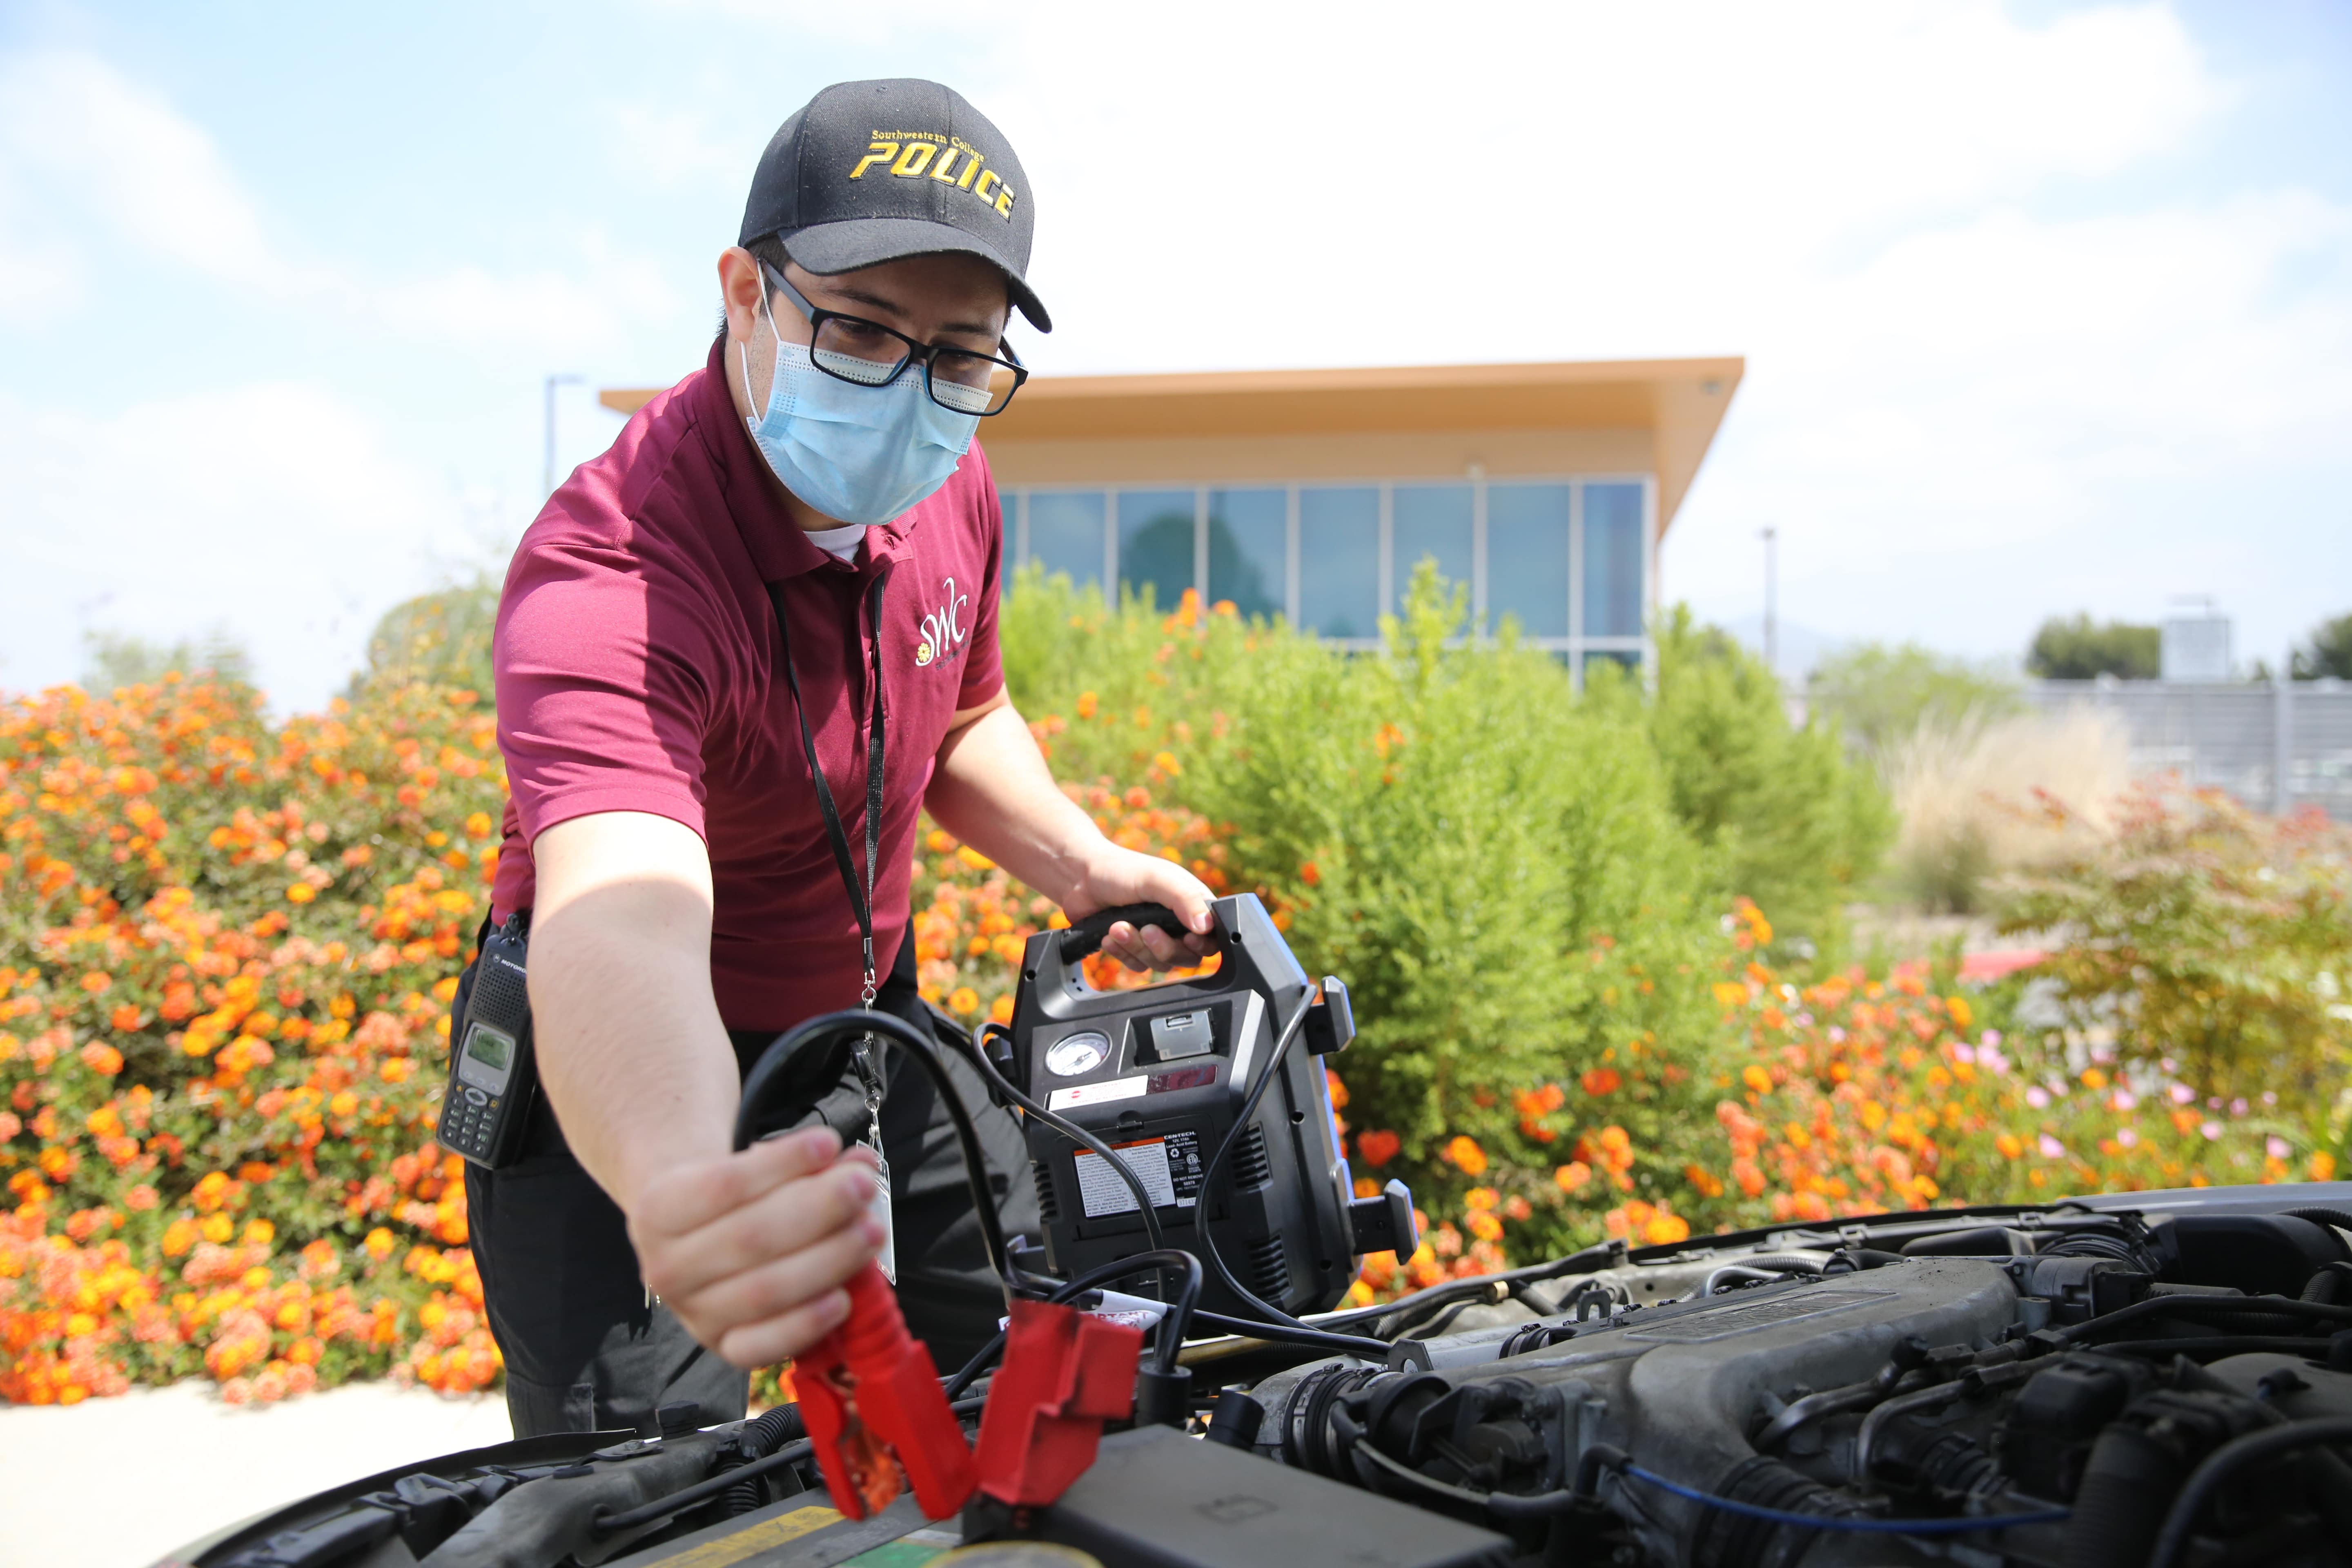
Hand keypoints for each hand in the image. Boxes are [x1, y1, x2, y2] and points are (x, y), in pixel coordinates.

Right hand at [626, 1126, 886, 1367]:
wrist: (694, 1244)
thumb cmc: (731, 1199)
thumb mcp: (752, 1168)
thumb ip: (804, 1164)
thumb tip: (861, 1163)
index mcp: (658, 1210)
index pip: (724, 1184)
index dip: (782, 1164)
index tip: (829, 1143)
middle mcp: (666, 1268)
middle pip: (751, 1238)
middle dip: (818, 1209)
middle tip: (863, 1186)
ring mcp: (693, 1315)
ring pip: (765, 1291)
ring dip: (829, 1259)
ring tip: (872, 1229)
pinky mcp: (723, 1347)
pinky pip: (763, 1346)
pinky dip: (806, 1323)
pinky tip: (844, 1298)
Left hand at [1066, 843, 1216, 971]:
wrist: (1080, 878)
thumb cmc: (1121, 871)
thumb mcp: (1158, 879)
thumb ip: (1185, 899)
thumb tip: (1206, 926)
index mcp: (1192, 904)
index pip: (1213, 937)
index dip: (1202, 944)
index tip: (1187, 938)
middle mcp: (1178, 924)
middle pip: (1187, 957)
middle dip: (1163, 946)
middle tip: (1145, 929)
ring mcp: (1156, 939)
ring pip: (1160, 964)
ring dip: (1137, 947)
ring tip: (1117, 926)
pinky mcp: (1135, 950)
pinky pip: (1137, 967)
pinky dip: (1122, 954)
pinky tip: (1109, 936)